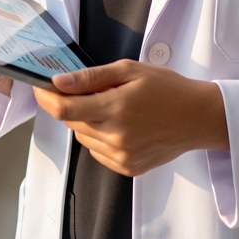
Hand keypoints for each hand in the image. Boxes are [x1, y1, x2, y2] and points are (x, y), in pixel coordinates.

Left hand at [34, 60, 228, 176]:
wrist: (197, 117)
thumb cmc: (167, 88)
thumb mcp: (131, 70)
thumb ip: (92, 78)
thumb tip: (60, 82)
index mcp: (116, 108)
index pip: (65, 109)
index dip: (47, 98)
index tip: (41, 88)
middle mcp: (115, 137)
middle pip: (72, 123)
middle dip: (72, 105)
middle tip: (88, 90)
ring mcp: (121, 156)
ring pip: (84, 138)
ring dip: (86, 121)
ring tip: (110, 106)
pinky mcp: (127, 168)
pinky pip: (98, 152)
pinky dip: (99, 137)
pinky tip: (119, 124)